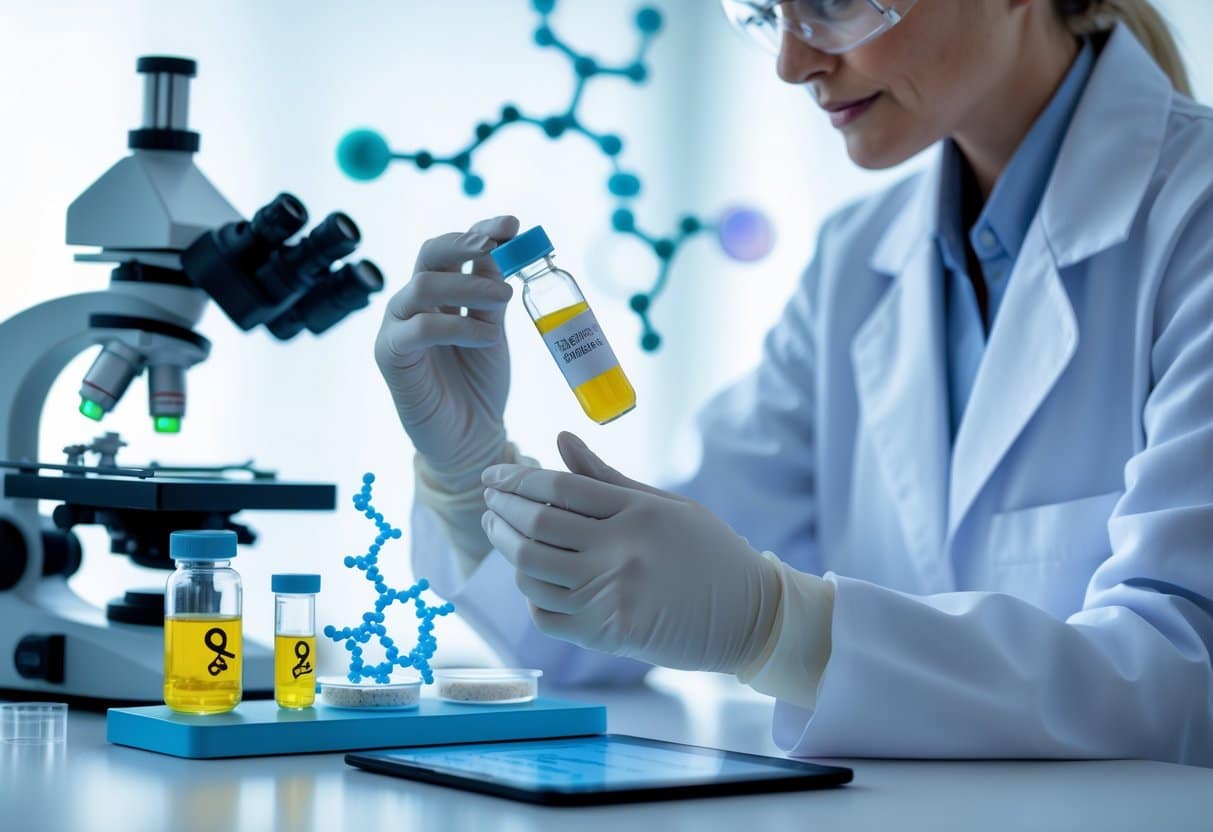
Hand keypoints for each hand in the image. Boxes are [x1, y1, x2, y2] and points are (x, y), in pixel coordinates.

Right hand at [375, 216, 518, 486]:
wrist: (469, 438)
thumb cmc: (479, 384)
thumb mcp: (492, 330)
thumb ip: (491, 294)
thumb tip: (505, 247)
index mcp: (438, 294)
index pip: (452, 248)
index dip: (479, 231)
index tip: (511, 224)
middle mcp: (413, 304)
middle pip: (430, 254)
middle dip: (466, 244)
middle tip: (500, 248)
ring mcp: (398, 328)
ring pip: (423, 285)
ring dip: (468, 284)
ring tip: (504, 299)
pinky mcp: (392, 357)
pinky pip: (419, 329)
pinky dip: (456, 326)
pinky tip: (486, 336)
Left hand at [480, 432, 780, 672]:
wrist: (748, 616)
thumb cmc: (708, 553)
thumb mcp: (665, 505)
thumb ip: (606, 477)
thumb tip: (559, 441)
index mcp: (636, 512)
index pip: (558, 487)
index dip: (516, 479)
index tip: (492, 477)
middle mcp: (619, 552)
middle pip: (536, 526)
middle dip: (501, 511)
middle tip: (488, 503)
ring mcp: (610, 596)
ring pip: (531, 570)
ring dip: (506, 550)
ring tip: (500, 534)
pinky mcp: (605, 635)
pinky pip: (545, 613)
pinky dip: (530, 594)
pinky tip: (531, 577)